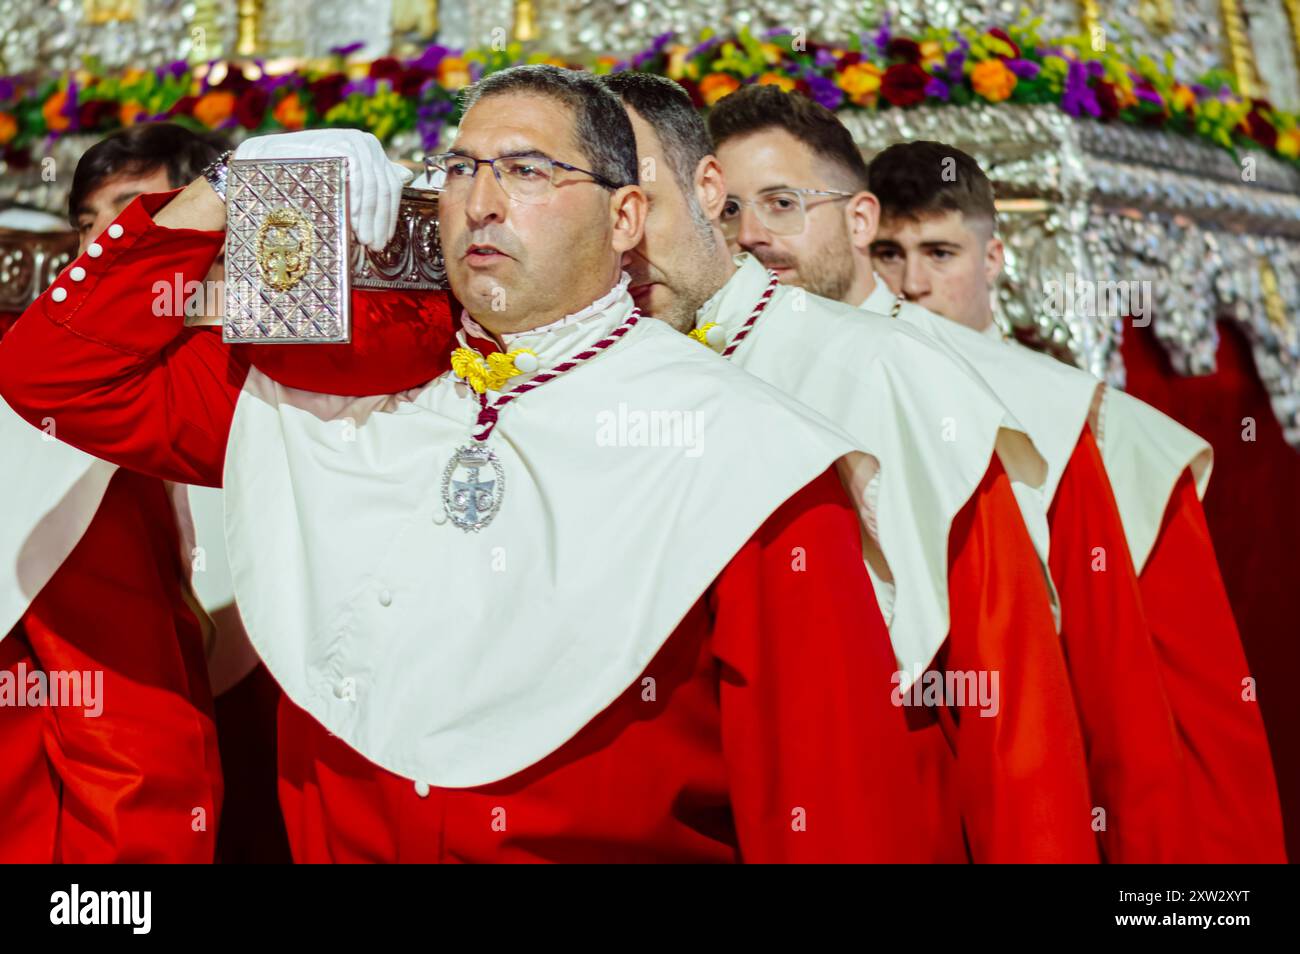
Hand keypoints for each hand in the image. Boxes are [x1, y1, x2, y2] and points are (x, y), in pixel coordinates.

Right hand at [234, 129, 413, 251]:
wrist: (267, 159)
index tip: (384, 240)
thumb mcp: (342, 178)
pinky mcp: (344, 145)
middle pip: (385, 189)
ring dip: (370, 218)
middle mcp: (368, 143)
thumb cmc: (304, 173)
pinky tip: (353, 222)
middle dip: (380, 221)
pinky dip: (359, 204)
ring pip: (374, 188)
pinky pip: (360, 180)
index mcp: (372, 150)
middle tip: (374, 245)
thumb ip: (372, 178)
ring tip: (364, 239)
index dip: (389, 216)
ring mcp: (356, 142)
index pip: (391, 188)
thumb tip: (406, 177)